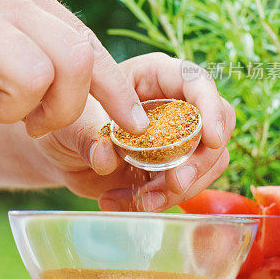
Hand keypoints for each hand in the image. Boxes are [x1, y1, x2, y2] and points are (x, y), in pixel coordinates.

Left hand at [37, 53, 235, 211]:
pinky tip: (117, 201)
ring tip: (137, 199)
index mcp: (155, 76)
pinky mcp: (174, 169)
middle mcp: (176, 103)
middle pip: (218, 125)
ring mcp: (180, 138)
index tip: (212, 139)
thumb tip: (107, 157)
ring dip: (179, 189)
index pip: (197, 81)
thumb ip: (87, 134)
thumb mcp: (70, 121)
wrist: (61, 151)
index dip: (211, 107)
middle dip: (201, 160)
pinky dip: (157, 202)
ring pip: (208, 162)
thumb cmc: (67, 119)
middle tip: (174, 183)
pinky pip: (184, 188)